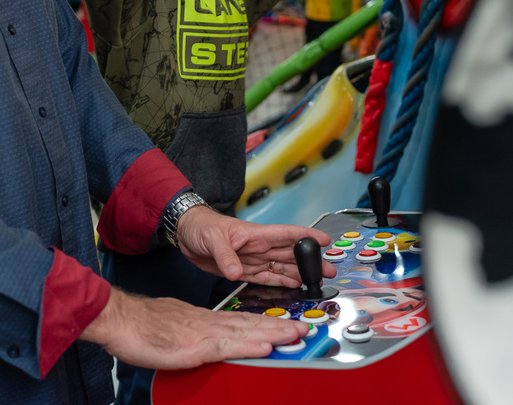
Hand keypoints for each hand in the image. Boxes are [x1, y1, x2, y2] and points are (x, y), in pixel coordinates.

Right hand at [79, 287, 309, 368]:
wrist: (118, 318)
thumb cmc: (139, 325)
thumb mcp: (172, 329)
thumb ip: (192, 335)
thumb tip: (203, 343)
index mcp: (202, 320)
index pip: (241, 321)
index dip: (266, 323)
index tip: (286, 326)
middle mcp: (207, 323)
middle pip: (250, 323)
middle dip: (279, 326)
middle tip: (304, 327)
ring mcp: (202, 333)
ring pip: (245, 331)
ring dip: (273, 332)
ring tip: (295, 334)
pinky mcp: (193, 346)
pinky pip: (226, 345)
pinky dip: (248, 344)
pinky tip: (264, 345)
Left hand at [174, 205, 334, 285]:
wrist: (185, 234)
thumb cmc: (200, 226)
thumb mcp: (212, 238)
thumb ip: (225, 255)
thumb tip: (235, 271)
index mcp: (255, 234)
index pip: (287, 234)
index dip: (307, 237)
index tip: (325, 242)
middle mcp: (258, 247)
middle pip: (290, 254)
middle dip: (310, 262)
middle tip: (328, 271)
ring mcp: (253, 259)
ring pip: (282, 267)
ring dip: (299, 274)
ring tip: (316, 281)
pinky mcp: (244, 270)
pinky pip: (267, 277)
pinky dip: (280, 282)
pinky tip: (293, 286)